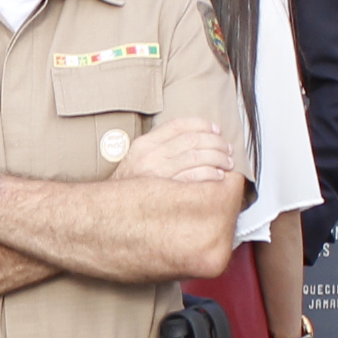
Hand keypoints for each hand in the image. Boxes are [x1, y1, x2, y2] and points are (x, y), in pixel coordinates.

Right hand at [116, 116, 233, 184]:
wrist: (111, 212)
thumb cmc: (130, 187)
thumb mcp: (138, 160)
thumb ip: (159, 146)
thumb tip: (192, 138)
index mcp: (144, 144)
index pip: (179, 125)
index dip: (202, 125)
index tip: (216, 129)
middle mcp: (150, 156)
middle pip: (192, 140)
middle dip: (216, 142)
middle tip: (227, 148)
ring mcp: (157, 174)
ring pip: (197, 157)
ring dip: (217, 158)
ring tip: (227, 162)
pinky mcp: (166, 191)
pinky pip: (195, 177)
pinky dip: (211, 174)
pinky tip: (218, 176)